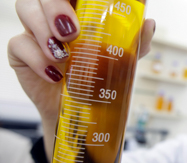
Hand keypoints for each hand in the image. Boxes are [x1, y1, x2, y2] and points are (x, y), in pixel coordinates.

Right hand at [8, 0, 154, 159]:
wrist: (80, 110)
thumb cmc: (99, 79)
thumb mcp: (121, 62)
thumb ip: (134, 43)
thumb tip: (150, 24)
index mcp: (78, 11)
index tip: (84, 1)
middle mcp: (54, 16)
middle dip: (55, 6)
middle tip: (72, 31)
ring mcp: (35, 32)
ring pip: (26, 8)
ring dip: (43, 29)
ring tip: (63, 55)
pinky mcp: (21, 52)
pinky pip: (18, 44)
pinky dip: (36, 58)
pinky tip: (54, 75)